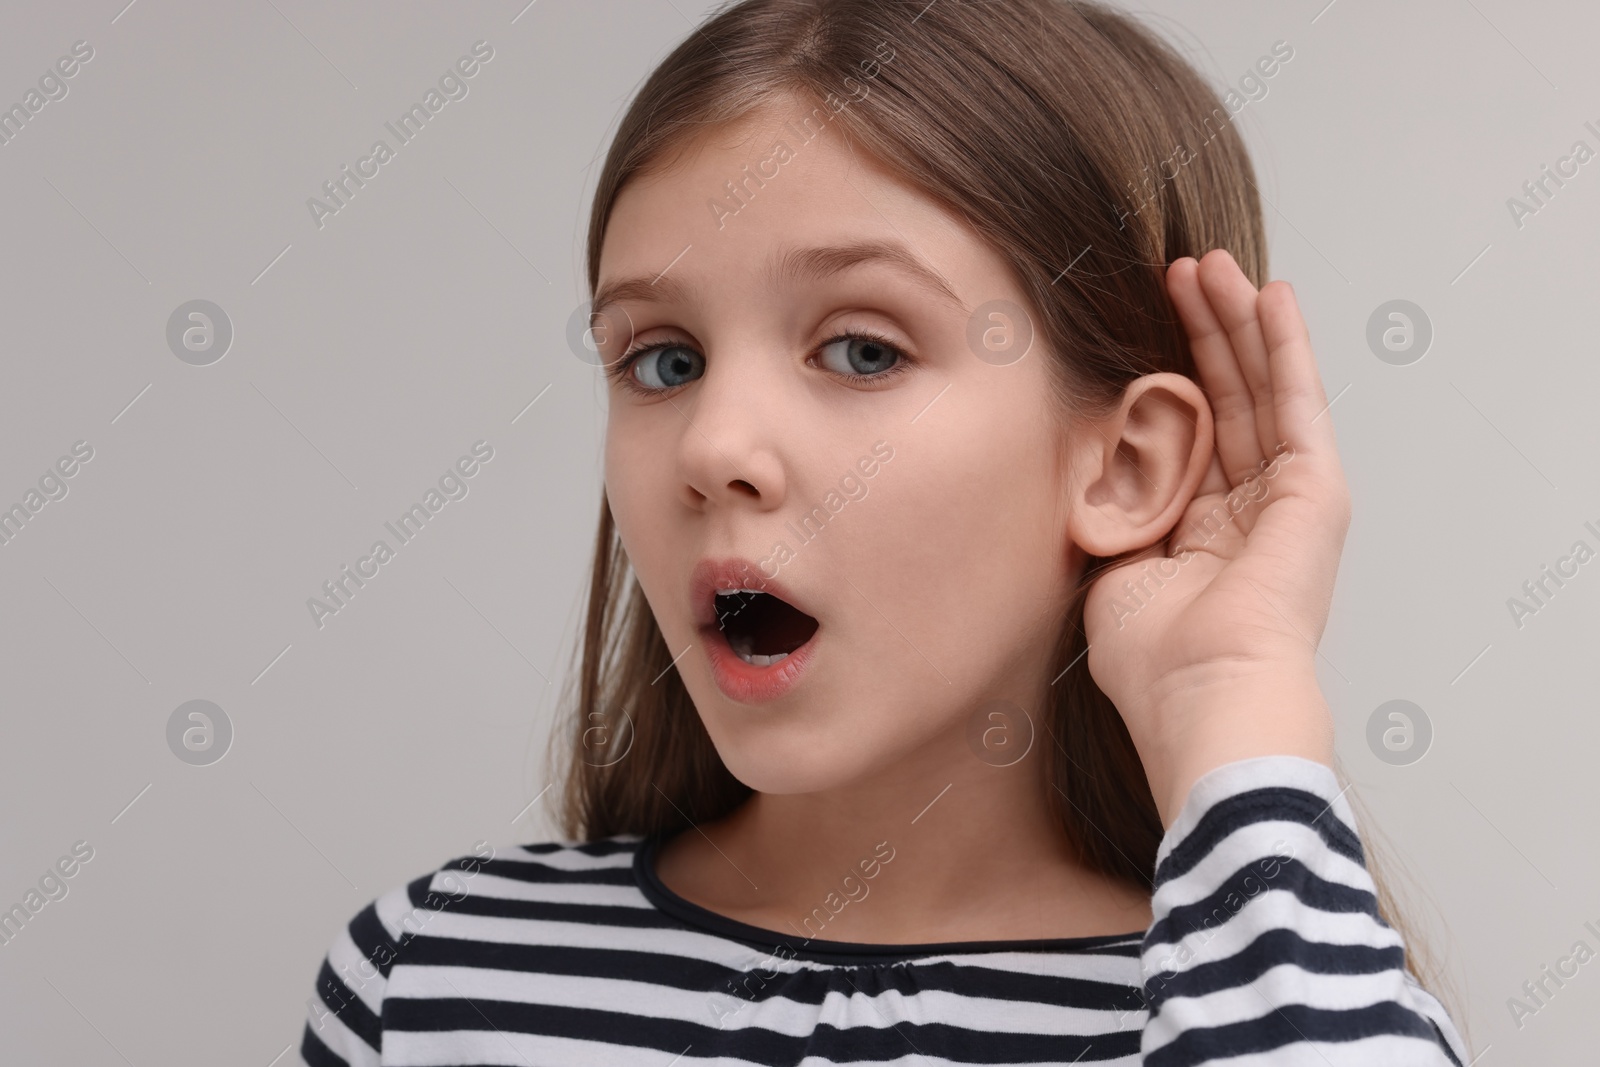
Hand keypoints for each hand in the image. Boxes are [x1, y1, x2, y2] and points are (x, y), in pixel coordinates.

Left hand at [1082, 249, 1348, 826]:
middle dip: (1202, 334)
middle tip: (1177, 271)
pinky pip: (1297, 401)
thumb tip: (1093, 463)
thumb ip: (1112, 511)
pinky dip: (1285, 346)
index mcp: (1202, 535)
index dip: (1167, 375)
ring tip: (1212, 264)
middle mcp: (1249, 512)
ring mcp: (1287, 500)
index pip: (1189, 434)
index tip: (1137, 321)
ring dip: (1238, 323)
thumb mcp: (1111, 568)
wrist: (1201, 695)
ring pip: (1261, 389)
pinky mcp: (1316, 491)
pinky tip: (1272, 295)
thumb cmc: (1152, 660)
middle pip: (1227, 400)